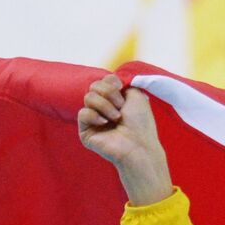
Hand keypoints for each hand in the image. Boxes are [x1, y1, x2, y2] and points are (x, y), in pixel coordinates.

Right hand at [77, 74, 173, 205]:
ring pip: (88, 97)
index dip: (111, 82)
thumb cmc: (141, 123)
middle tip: (120, 107)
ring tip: (116, 118)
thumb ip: (124, 83)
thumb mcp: (137, 95)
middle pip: (94, 86)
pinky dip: (94, 116)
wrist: (138, 145)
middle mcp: (103, 109)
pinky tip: (105, 124)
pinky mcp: (86, 131)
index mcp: (114, 101)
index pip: (103, 81)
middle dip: (109, 93)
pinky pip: (83, 113)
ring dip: (105, 105)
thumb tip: (112, 79)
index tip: (121, 89)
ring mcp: (94, 120)